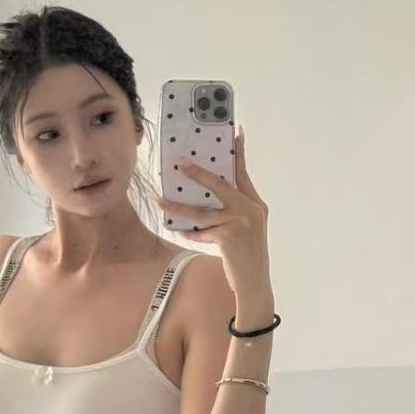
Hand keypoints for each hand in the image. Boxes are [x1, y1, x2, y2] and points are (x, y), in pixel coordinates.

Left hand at [154, 127, 270, 295]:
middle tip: (178, 163)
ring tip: (158, 200)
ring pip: (201, 211)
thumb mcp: (246, 227)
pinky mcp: (228, 237)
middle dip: (197, 173)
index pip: (243, 173)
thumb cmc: (247, 254)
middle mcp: (249, 209)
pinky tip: (179, 232)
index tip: (236, 132)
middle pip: (219, 184)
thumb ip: (232, 210)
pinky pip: (201, 232)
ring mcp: (239, 222)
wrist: (255, 282)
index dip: (238, 152)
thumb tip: (203, 198)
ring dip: (176, 206)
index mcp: (256, 203)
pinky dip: (189, 233)